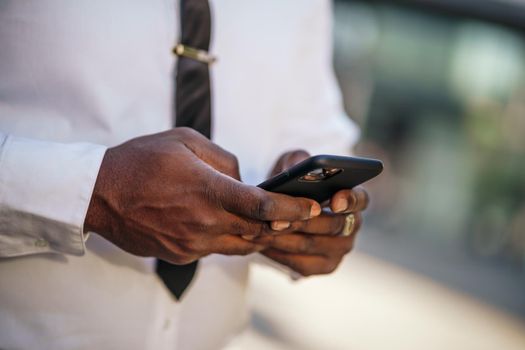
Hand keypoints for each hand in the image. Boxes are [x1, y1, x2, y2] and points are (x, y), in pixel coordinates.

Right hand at [84, 128, 320, 264]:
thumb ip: (225, 160)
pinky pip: (215, 250)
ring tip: (259, 217)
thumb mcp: (186, 140)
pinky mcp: (181, 255)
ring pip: (240, 245)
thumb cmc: (142, 160)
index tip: (311, 206)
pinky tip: (220, 223)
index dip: (293, 208)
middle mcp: (204, 223)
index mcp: (208, 191)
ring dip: (254, 232)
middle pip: (258, 231)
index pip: (263, 207)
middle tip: (291, 212)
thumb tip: (244, 180)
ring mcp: (192, 244)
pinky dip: (227, 238)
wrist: (100, 193)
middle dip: (279, 223)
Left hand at [256, 150, 368, 275]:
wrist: (280, 210)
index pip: (361, 200)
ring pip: (313, 245)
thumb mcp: (292, 164)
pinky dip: (281, 254)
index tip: (334, 201)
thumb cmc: (291, 182)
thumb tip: (299, 169)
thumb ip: (299, 161)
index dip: (350, 201)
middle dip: (303, 221)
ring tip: (262, 229)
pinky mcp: (324, 265)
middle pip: (333, 226)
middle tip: (278, 218)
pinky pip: (302, 264)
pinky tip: (263, 244)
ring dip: (286, 238)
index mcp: (353, 198)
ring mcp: (340, 248)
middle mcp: (352, 225)